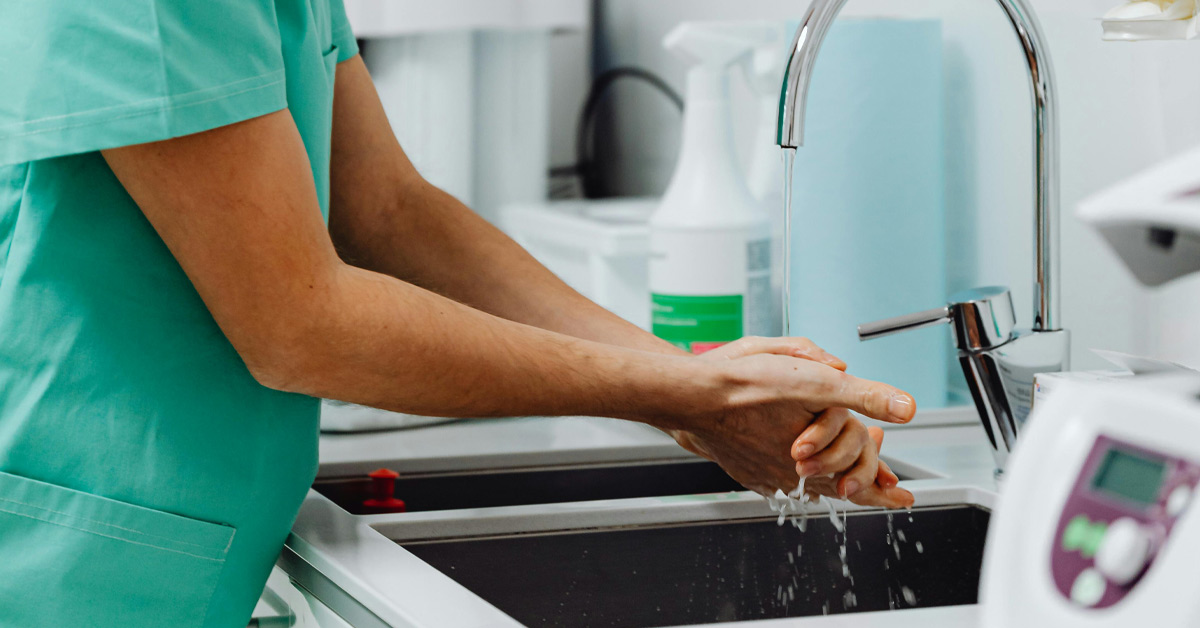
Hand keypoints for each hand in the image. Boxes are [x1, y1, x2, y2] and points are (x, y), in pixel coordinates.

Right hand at [671, 336, 915, 504]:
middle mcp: (793, 473)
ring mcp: (767, 475)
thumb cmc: (748, 385)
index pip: (862, 482)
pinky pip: (780, 484)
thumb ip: (865, 396)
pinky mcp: (746, 471)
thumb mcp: (816, 382)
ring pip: (809, 490)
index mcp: (818, 454)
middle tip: (882, 489)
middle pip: (838, 490)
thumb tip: (907, 410)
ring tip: (844, 483)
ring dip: (831, 484)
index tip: (902, 496)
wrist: (695, 398)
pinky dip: (798, 481)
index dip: (885, 493)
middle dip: (862, 487)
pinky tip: (799, 472)